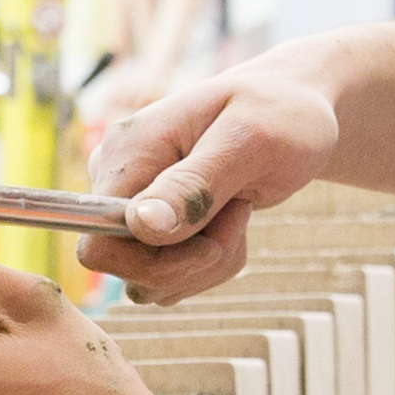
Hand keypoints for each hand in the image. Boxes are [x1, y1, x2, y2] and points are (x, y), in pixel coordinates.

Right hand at [74, 51, 342, 303]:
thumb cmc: (279, 116)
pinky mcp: (151, 225)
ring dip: (207, 264)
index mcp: (127, 153)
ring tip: (238, 210)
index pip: (99, 244)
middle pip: (128, 271)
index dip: (155, 263)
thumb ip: (194, 186)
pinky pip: (168, 276)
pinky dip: (208, 264)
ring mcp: (131, 204)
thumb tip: (141, 224)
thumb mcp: (248, 143)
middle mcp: (116, 179)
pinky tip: (230, 220)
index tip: (212, 240)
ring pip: (151, 282)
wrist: (294, 112)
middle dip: (194, 263)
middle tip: (238, 214)